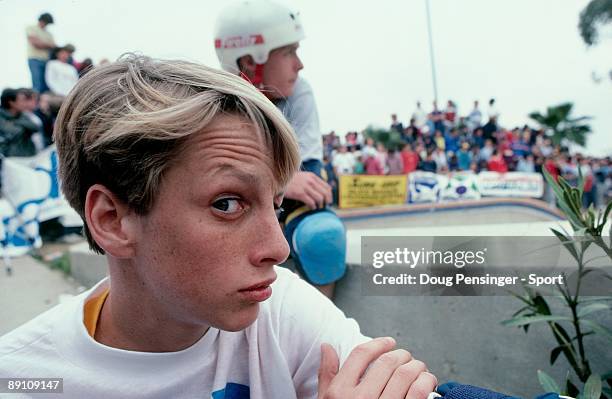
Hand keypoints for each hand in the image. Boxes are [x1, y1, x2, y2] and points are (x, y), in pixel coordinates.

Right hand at [285, 171, 331, 209]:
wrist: (278, 178)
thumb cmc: (289, 180)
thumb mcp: (302, 177)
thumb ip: (310, 181)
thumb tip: (319, 191)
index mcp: (312, 176)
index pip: (327, 187)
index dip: (329, 196)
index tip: (328, 201)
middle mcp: (311, 181)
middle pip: (326, 193)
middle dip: (326, 202)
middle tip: (324, 207)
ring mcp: (305, 187)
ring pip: (320, 199)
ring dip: (319, 205)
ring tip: (316, 208)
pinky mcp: (300, 193)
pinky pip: (311, 202)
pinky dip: (313, 207)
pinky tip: (311, 208)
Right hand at [318, 337, 436, 398]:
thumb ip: (327, 374)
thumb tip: (327, 347)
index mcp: (340, 393)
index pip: (361, 355)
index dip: (378, 344)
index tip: (388, 342)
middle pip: (386, 362)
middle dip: (401, 354)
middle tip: (406, 356)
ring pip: (406, 374)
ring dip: (417, 366)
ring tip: (419, 368)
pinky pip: (419, 391)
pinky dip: (426, 381)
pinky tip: (427, 381)